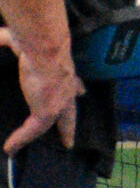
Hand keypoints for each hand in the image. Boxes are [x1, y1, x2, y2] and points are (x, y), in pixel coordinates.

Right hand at [0, 27, 78, 151]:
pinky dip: (20, 139)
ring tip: (51, 147)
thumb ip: (9, 39)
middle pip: (70, 110)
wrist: (44, 48)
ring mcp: (58, 102)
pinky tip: (10, 148)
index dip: (76, 89)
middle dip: (69, 123)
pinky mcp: (47, 112)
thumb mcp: (23, 41)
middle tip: (69, 138)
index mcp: (63, 72)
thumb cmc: (35, 42)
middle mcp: (66, 89)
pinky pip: (32, 131)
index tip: (81, 93)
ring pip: (55, 124)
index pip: (73, 84)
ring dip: (52, 136)